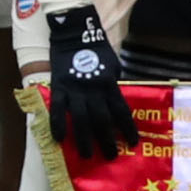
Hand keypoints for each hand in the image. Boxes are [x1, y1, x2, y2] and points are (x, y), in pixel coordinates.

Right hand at [44, 6, 136, 161]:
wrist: (74, 34)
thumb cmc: (96, 50)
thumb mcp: (112, 67)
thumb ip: (113, 85)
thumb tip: (116, 103)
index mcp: (109, 85)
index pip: (121, 111)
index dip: (127, 129)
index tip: (132, 143)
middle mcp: (94, 91)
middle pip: (103, 120)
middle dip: (107, 140)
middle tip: (111, 156)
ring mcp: (75, 90)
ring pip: (81, 120)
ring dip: (85, 139)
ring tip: (87, 156)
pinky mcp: (59, 88)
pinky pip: (57, 109)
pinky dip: (58, 124)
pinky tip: (59, 139)